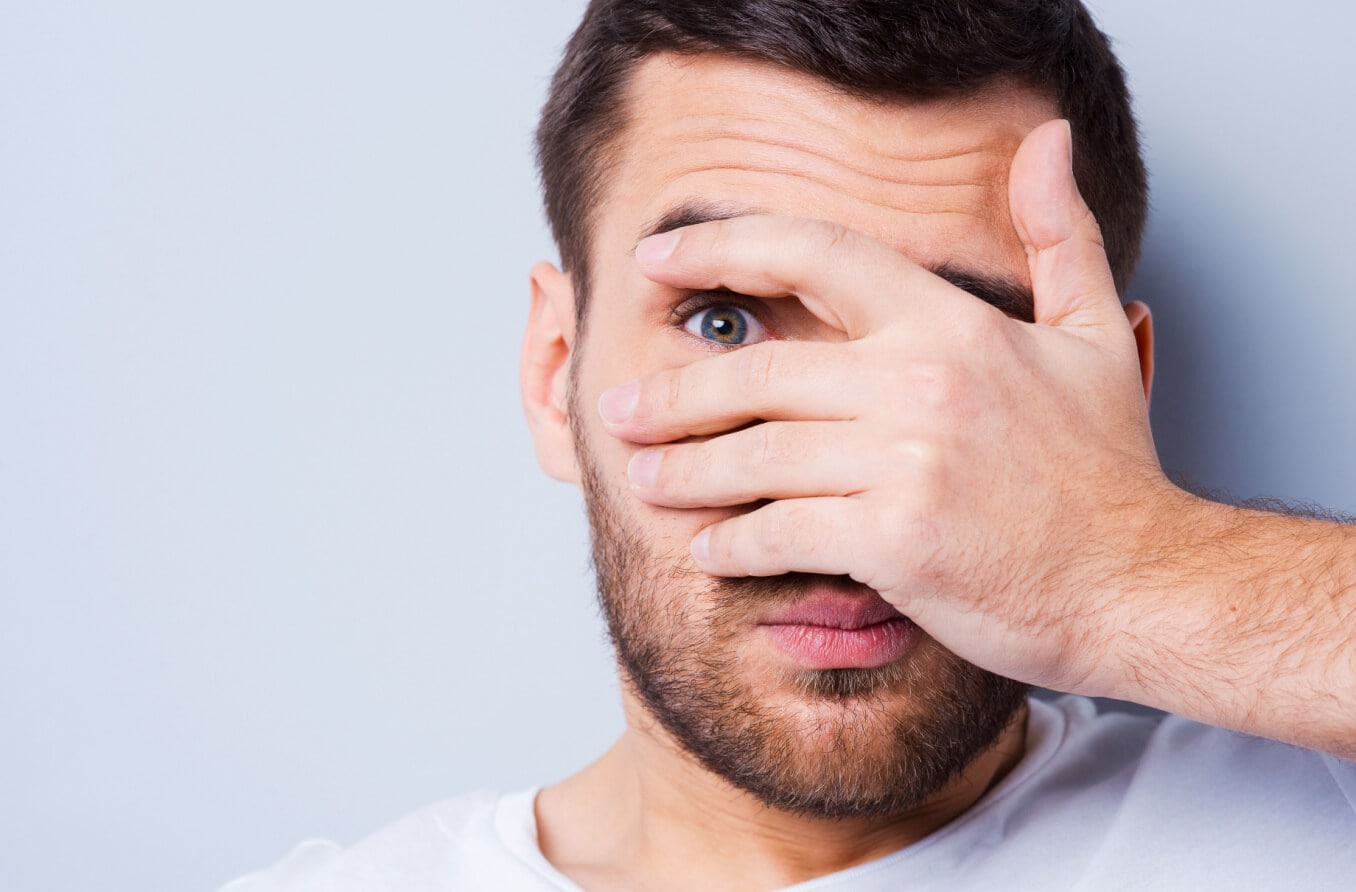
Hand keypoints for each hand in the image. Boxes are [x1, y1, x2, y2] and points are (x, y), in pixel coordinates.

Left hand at [598, 120, 1182, 694]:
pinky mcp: (893, 541)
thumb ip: (1060, 235)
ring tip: (643, 477)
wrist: (1141, 582)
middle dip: (672, 393)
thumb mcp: (1095, 333)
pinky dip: (730, 544)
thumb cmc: (1107, 469)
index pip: (812, 255)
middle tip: (619, 406)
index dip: (723, 247)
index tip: (657, 259)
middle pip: (754, 372)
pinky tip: (705, 548)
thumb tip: (1046, 143)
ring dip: (684, 472)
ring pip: (752, 455)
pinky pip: (778, 531)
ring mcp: (903, 462)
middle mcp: (916, 382)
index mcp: (948, 324)